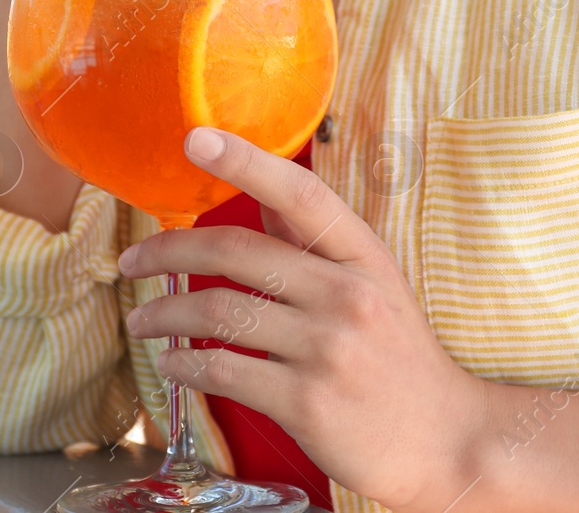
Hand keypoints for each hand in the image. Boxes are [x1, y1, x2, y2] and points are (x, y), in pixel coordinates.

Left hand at [118, 126, 494, 512]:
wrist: (447, 440)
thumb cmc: (399, 359)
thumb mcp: (372, 286)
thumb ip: (314, 243)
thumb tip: (262, 190)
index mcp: (363, 257)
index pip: (301, 194)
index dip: (246, 161)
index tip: (196, 138)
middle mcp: (347, 295)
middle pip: (236, 251)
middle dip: (168, 251)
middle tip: (132, 261)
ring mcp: (328, 349)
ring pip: (218, 311)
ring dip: (164, 314)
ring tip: (141, 320)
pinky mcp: (307, 401)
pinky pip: (224, 370)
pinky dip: (185, 364)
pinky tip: (171, 363)